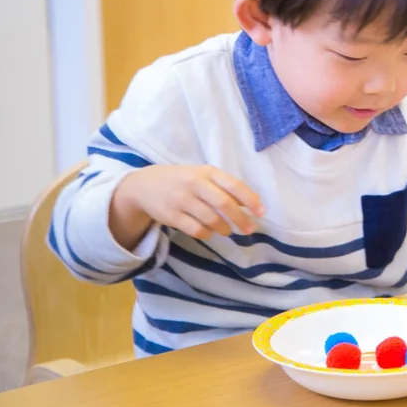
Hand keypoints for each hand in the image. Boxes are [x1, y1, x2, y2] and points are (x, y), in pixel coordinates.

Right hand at [113, 165, 264, 242]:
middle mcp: (194, 183)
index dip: (250, 200)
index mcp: (207, 172)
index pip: (234, 185)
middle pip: (224, 204)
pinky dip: (207, 234)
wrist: (145, 185)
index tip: (261, 212)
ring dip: (224, 228)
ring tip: (228, 231)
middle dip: (240, 219)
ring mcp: (181, 199)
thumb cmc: (183, 180)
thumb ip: (225, 187)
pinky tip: (210, 233)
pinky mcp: (170, 215)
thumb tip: (252, 205)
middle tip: (249, 229)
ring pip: (211, 219)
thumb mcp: (202, 176)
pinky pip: (195, 229)